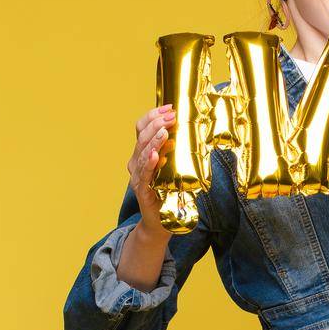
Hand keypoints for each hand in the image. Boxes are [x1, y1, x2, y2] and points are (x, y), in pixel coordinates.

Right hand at [127, 104, 177, 234]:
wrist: (160, 222)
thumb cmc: (168, 194)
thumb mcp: (172, 168)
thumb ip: (176, 153)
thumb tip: (192, 133)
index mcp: (142, 154)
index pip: (141, 128)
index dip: (153, 116)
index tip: (169, 107)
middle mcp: (136, 162)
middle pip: (142, 136)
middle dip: (157, 123)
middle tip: (171, 116)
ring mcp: (137, 176)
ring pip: (142, 152)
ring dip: (154, 140)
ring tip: (164, 130)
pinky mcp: (141, 190)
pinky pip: (144, 174)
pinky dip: (149, 163)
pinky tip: (154, 155)